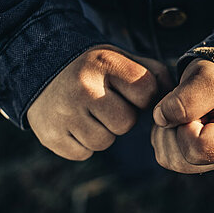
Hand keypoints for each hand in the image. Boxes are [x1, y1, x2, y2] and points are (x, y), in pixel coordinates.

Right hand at [28, 45, 172, 160]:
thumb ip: (153, 73)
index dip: (142, 97)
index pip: (145, 93)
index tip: (129, 91)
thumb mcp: (121, 58)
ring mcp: (64, 113)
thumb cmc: (93, 68)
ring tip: (89, 113)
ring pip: (104, 141)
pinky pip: (83, 153)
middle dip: (121, 116)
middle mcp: (82, 88)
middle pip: (125, 122)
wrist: (39, 66)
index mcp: (104, 64)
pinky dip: (83, 144)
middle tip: (106, 103)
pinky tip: (75, 124)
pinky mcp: (50, 135)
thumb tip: (174, 99)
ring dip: (102, 132)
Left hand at [151, 59, 213, 172]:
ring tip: (185, 111)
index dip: (186, 123)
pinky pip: (164, 155)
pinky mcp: (191, 161)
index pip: (197, 147)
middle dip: (174, 127)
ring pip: (168, 158)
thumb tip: (160, 120)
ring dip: (167, 130)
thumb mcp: (208, 79)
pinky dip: (164, 134)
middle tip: (190, 106)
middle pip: (179, 158)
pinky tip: (179, 120)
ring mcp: (207, 163)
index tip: (198, 104)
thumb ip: (186, 100)